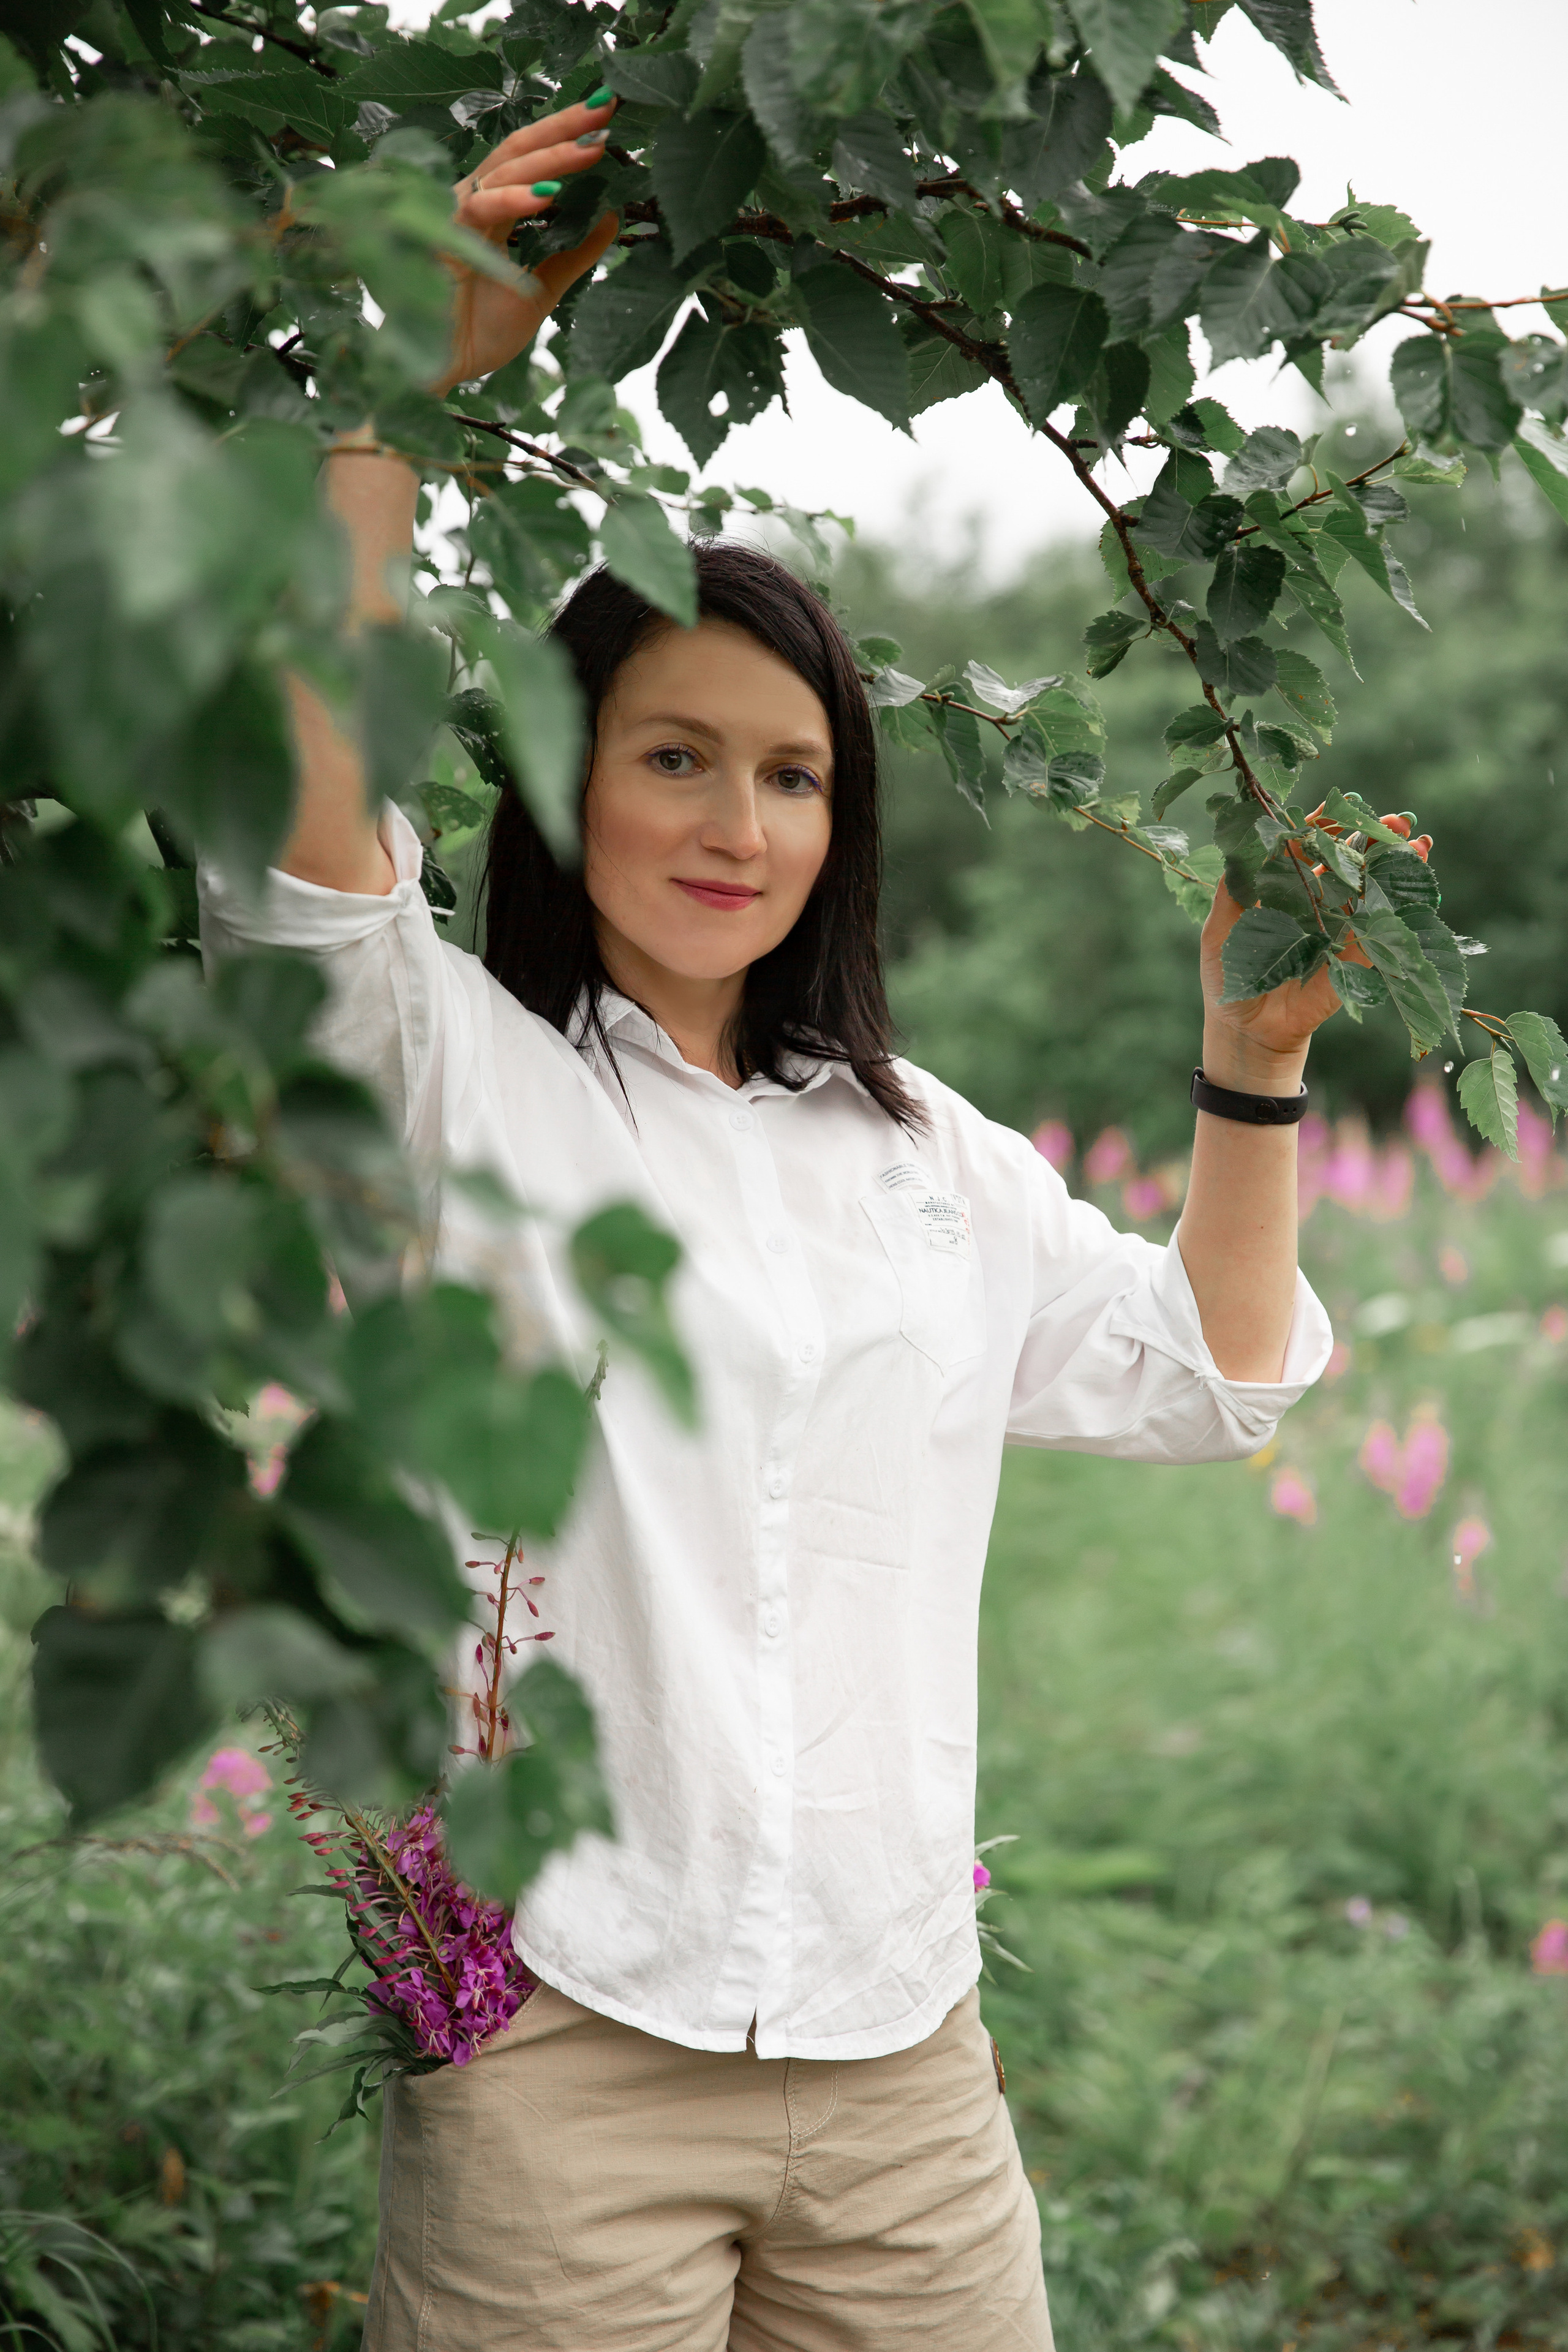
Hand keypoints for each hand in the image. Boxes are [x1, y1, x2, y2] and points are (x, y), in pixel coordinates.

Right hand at [431, 91, 621, 396]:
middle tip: (606, 108)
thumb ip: (572, 254)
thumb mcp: (542, 288)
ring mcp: (453, 214)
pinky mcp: (440, 235)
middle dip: (562, 128)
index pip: (531, 161)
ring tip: (591, 149)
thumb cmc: (481, 330)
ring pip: (503, 171)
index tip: (606, 116)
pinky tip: (550, 195)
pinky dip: (515, 199)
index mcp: (493, 210)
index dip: (565, 136)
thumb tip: (611, 218)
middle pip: (518, 151)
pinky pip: (481, 208)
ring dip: (549, 159)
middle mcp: (472, 202)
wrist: (445, 369)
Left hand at [1197, 808, 1428, 1092]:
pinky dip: (1394, 909)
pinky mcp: (1351, 961)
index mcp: (1286, 890)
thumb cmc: (1227, 977)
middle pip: (1351, 861)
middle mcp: (1317, 904)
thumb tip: (1240, 849)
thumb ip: (1231, 892)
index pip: (1311, 848)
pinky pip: (1376, 931)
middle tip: (1397, 818)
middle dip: (1375, 838)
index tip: (1343, 803)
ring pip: (1371, 890)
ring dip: (1397, 866)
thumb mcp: (1220, 931)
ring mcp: (1338, 930)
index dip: (1327, 826)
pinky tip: (1412, 888)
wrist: (1243, 1030)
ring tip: (1417, 841)